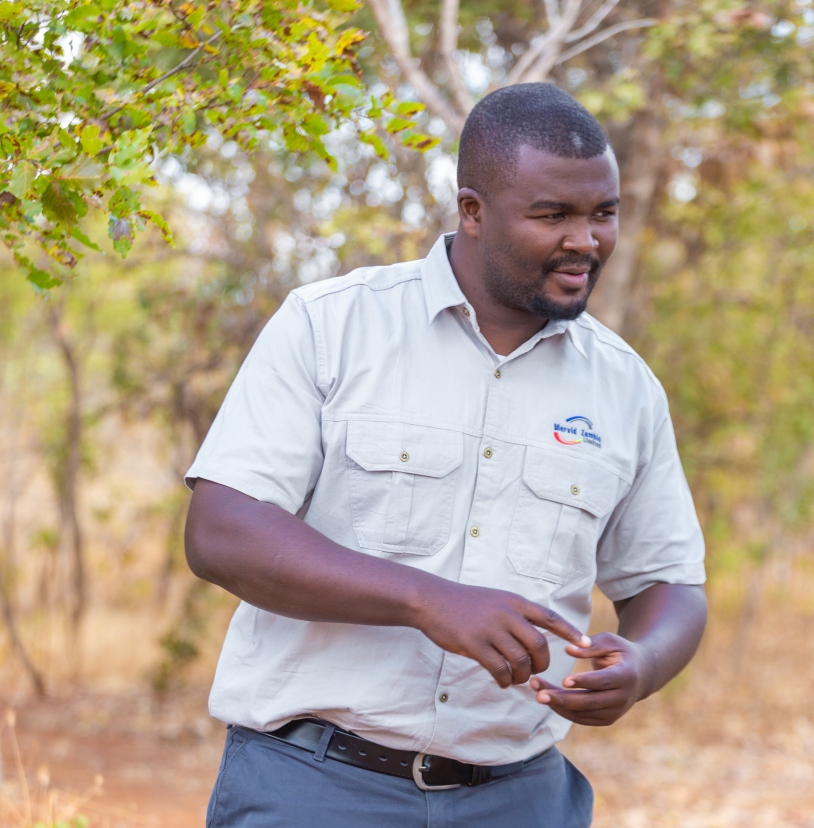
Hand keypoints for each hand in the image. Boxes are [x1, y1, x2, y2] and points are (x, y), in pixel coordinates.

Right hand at [414, 582, 590, 687]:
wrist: (432, 600)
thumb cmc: (464, 602)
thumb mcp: (494, 599)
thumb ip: (515, 614)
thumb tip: (535, 636)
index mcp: (514, 602)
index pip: (550, 617)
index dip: (570, 632)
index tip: (585, 644)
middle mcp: (506, 614)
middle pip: (539, 645)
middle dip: (542, 664)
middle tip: (535, 672)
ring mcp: (490, 629)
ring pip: (520, 661)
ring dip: (521, 675)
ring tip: (515, 679)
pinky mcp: (474, 645)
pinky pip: (499, 670)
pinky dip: (504, 680)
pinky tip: (501, 681)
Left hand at [529, 632, 647, 725]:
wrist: (641, 674)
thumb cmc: (621, 652)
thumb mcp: (610, 641)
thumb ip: (590, 645)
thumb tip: (568, 649)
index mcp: (626, 676)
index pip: (603, 682)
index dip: (584, 682)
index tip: (564, 680)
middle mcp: (622, 698)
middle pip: (590, 702)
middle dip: (563, 699)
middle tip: (539, 693)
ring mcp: (615, 712)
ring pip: (583, 713)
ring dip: (558, 705)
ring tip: (537, 692)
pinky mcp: (606, 720)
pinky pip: (581, 718)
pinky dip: (563, 710)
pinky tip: (547, 698)